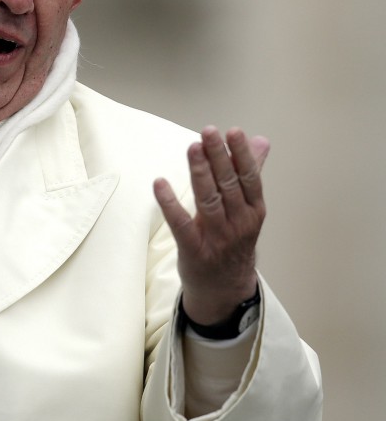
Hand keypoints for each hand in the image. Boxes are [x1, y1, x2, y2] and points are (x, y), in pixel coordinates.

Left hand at [153, 126, 268, 324]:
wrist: (225, 288)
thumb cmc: (234, 241)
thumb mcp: (247, 209)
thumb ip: (251, 173)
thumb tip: (261, 140)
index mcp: (253, 210)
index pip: (249, 178)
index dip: (241, 155)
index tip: (232, 132)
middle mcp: (239, 223)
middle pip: (229, 185)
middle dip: (218, 157)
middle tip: (208, 132)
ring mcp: (218, 238)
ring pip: (209, 201)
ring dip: (200, 173)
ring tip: (192, 148)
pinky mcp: (194, 250)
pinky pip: (181, 225)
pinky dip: (170, 203)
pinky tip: (159, 183)